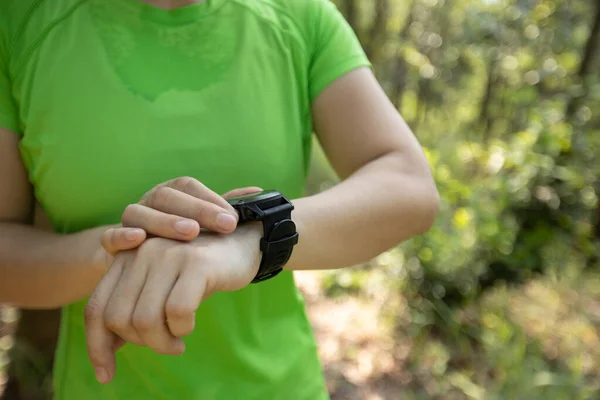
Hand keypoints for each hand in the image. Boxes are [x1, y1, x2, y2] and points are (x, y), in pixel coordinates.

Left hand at [84, 224, 261, 383]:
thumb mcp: (160, 288)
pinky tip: (190, 325)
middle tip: (165, 345)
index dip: (97, 346)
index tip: (106, 375)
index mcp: (126, 258)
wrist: (241, 243)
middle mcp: (141, 252)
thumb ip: (133, 311)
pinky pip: (177, 311)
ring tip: (178, 341)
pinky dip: (183, 327)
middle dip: (140, 344)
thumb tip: (105, 355)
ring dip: (162, 342)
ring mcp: (168, 254)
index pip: (97, 308)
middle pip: (118, 318)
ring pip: (145, 319)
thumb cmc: (197, 273)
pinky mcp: (195, 262)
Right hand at [100, 178, 261, 253]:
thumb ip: (228, 210)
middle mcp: (149, 204)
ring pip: (138, 212)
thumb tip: (258, 192)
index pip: (187, 186)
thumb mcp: (210, 230)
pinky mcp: (113, 247)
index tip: (234, 219)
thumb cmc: (187, 248)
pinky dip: (120, 236)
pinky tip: (138, 239)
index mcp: (172, 194)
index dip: (210, 200)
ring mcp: (129, 223)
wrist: (150, 274)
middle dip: (195, 209)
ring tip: (190, 233)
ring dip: (163, 221)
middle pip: (165, 196)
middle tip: (224, 225)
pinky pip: (109, 237)